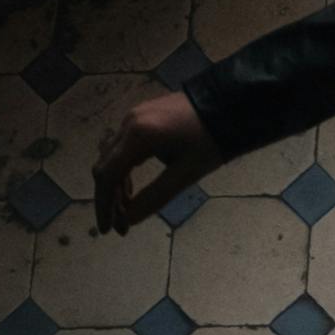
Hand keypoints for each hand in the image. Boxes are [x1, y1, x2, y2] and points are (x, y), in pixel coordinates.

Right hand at [93, 88, 207, 236]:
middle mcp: (129, 123)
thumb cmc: (210, 140)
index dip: (104, 205)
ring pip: (112, 156)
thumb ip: (155, 197)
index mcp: (138, 136)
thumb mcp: (186, 174)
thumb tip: (129, 220)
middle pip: (105, 166)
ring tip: (126, 209)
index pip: (107, 175)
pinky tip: (131, 186)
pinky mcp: (142, 116)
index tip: (107, 230)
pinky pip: (122, 146)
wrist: (230, 104)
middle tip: (119, 225)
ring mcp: (134, 117)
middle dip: (108, 198)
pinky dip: (122, 168)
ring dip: (115, 184)